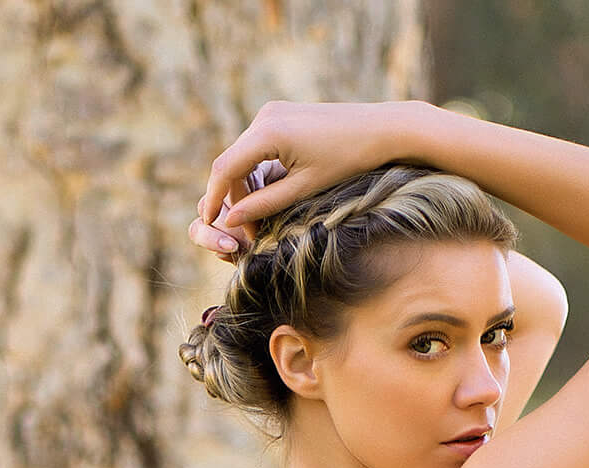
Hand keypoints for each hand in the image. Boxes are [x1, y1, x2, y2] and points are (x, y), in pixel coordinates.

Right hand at [189, 101, 417, 256]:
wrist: (379, 128)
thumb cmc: (347, 161)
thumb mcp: (304, 190)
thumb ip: (264, 205)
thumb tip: (229, 222)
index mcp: (267, 133)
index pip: (224, 170)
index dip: (213, 200)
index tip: (209, 225)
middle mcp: (264, 117)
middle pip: (231, 165)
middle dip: (233, 200)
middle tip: (249, 232)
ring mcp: (271, 113)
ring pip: (242, 158)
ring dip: (246, 189)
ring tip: (262, 218)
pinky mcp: (279, 115)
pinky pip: (256, 149)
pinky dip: (257, 174)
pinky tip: (271, 195)